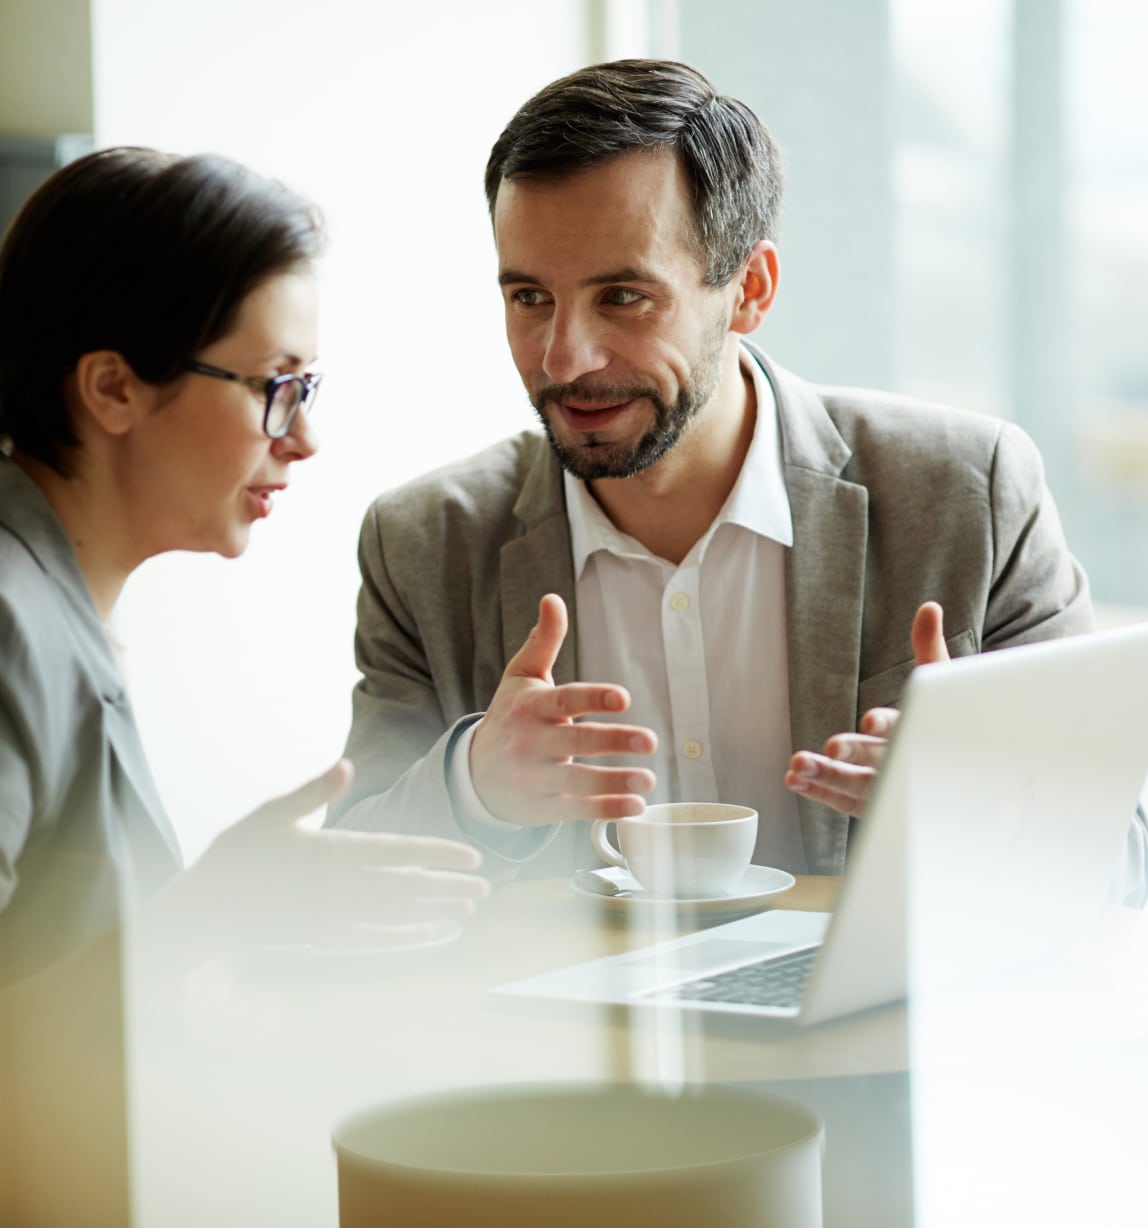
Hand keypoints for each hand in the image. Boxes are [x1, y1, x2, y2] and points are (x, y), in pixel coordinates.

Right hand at [172, 760, 490, 950]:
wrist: (206, 912)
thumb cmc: (238, 856)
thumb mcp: (272, 813)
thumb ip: (313, 791)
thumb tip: (346, 764)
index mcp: (333, 852)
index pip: (398, 851)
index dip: (438, 852)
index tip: (472, 856)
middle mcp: (341, 887)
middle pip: (408, 886)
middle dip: (450, 886)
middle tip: (488, 887)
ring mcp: (335, 915)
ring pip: (397, 914)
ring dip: (436, 911)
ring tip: (469, 910)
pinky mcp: (324, 935)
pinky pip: (374, 936)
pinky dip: (404, 935)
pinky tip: (428, 935)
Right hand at [470, 593, 656, 825]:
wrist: (474, 774)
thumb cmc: (509, 716)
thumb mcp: (521, 677)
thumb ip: (544, 641)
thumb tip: (553, 598)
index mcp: (530, 707)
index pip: (565, 701)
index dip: (593, 699)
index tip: (623, 698)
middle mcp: (531, 743)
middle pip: (575, 742)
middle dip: (613, 741)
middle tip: (650, 740)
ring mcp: (537, 777)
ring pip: (579, 780)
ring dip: (615, 782)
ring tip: (648, 779)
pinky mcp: (544, 807)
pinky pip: (577, 809)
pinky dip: (607, 809)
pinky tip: (636, 806)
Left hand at [785, 602, 949, 816]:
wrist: (973, 777)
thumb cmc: (947, 722)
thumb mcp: (941, 682)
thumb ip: (928, 646)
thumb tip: (928, 607)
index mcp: (925, 731)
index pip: (908, 727)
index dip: (888, 724)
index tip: (869, 720)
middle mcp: (909, 763)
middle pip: (881, 760)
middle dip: (855, 753)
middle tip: (830, 746)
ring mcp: (891, 789)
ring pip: (858, 786)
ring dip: (827, 775)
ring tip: (798, 764)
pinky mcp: (874, 806)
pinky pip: (844, 803)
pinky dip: (819, 793)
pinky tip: (794, 780)